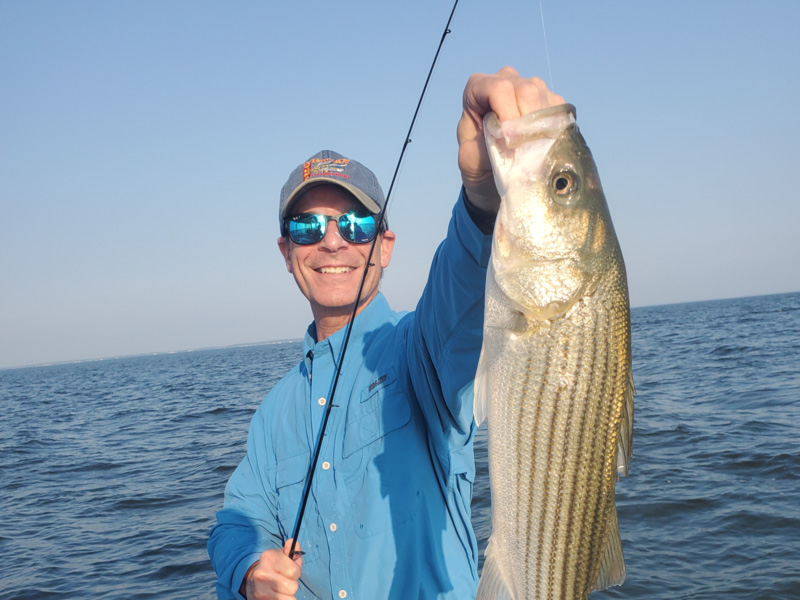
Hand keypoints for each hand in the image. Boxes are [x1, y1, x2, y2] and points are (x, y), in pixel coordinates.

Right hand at [240, 539, 302, 599]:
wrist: (252, 581)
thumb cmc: (273, 567)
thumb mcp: (282, 556)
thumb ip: (292, 551)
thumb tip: (293, 542)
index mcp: (269, 557)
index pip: (294, 571)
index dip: (296, 572)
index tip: (290, 571)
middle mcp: (262, 573)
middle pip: (293, 586)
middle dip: (292, 584)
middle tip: (285, 580)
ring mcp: (260, 589)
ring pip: (290, 598)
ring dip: (288, 594)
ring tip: (281, 588)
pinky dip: (284, 599)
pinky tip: (277, 594)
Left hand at [457, 66, 564, 212]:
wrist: (493, 174)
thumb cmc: (477, 163)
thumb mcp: (469, 161)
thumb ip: (480, 147)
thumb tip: (505, 137)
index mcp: (479, 87)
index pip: (498, 88)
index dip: (507, 112)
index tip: (509, 140)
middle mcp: (506, 80)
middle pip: (526, 89)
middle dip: (526, 122)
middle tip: (522, 149)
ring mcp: (531, 87)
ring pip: (544, 99)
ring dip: (540, 128)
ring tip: (529, 150)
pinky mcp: (551, 102)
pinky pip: (559, 111)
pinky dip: (553, 131)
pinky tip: (542, 146)